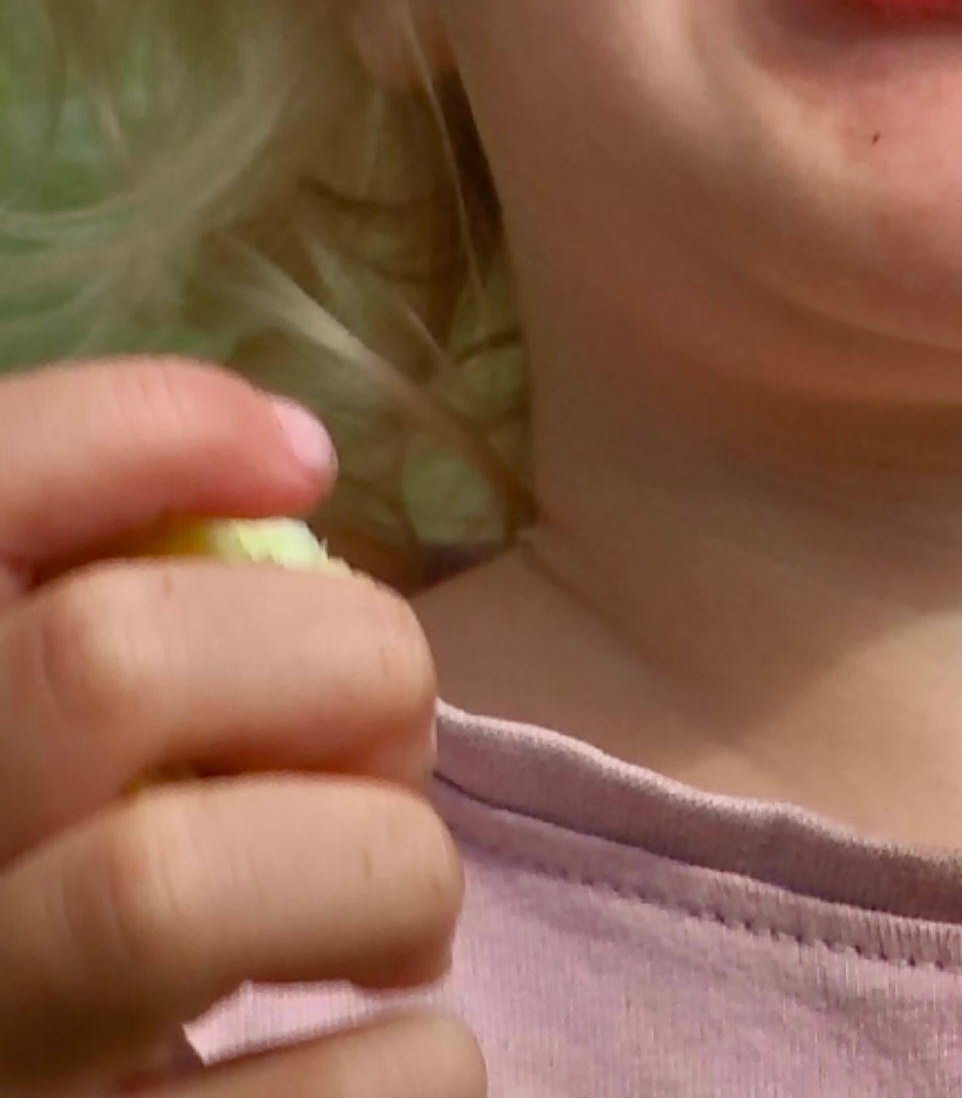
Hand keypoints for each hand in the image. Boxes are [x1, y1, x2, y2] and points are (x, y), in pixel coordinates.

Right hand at [0, 359, 478, 1094]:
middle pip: (103, 666)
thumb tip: (291, 458)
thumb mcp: (51, 715)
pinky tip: (387, 1055)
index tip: (297, 471)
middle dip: (335, 670)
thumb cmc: (74, 890)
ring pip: (164, 891)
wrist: (54, 1075)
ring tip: (394, 923)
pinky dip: (408, 1066)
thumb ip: (98, 556)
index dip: (157, 430)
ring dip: (375, 872)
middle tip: (385, 753)